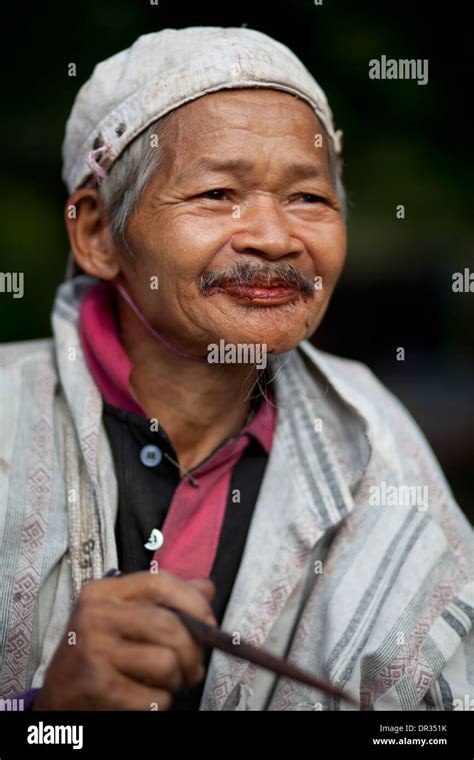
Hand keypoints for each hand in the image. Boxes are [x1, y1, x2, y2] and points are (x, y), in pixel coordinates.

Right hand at [33, 570, 215, 709]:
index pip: (159, 583)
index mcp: (103, 592)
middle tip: (192, 668)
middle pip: (169, 625)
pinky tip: (144, 698)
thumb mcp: (124, 617)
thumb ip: (164, 600)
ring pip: (166, 662)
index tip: (209, 624)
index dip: (194, 602)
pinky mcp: (99, 688)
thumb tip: (206, 588)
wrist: (58, 698)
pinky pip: (155, 698)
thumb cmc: (100, 653)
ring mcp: (94, 652)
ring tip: (164, 682)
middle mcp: (94, 616)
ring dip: (175, 680)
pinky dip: (159, 703)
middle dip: (193, 652)